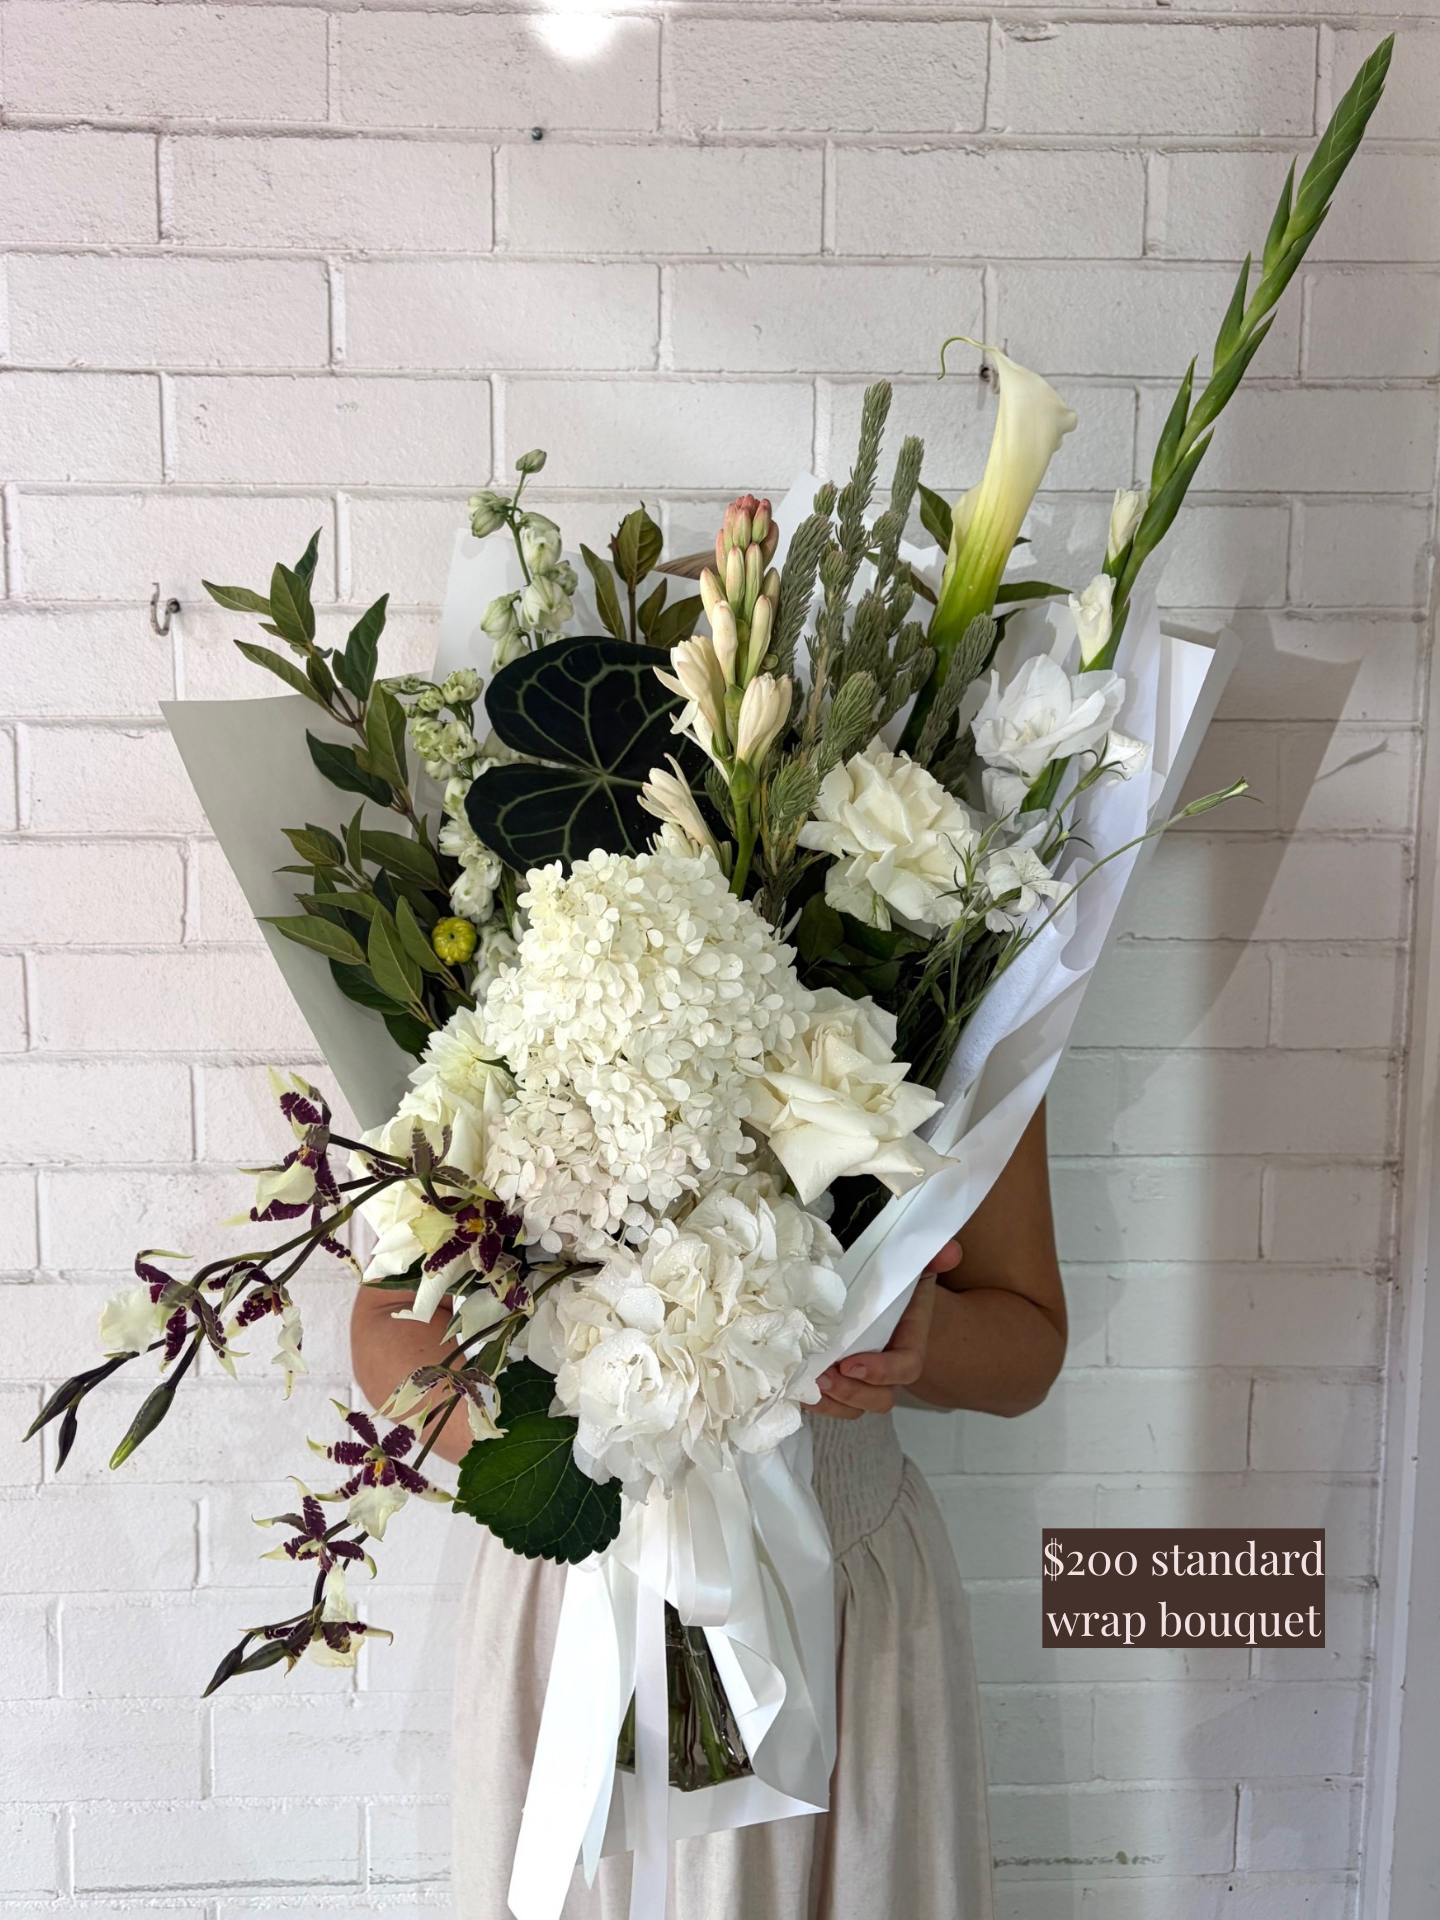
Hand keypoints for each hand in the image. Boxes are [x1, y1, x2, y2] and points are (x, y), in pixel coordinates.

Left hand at [812, 1238, 961, 1419]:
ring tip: (806, 1384)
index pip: (906, 1367)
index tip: (851, 1364)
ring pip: (854, 1407)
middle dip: (852, 1393)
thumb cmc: (898, 1284)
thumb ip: (932, 1258)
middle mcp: (889, 1367)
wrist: (887, 1298)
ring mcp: (864, 1379)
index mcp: (909, 1340)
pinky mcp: (841, 1380)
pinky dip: (813, 1402)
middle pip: (881, 1398)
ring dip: (830, 1403)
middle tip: (823, 1376)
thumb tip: (949, 1251)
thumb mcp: (914, 1266)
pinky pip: (832, 1404)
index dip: (882, 1372)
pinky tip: (793, 1388)